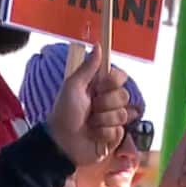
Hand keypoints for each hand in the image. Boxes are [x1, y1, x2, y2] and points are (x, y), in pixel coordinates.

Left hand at [46, 45, 128, 166]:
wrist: (61, 141)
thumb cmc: (64, 112)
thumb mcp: (73, 86)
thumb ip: (88, 67)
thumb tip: (98, 45)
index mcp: (99, 88)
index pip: (120, 77)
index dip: (113, 82)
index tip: (100, 86)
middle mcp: (108, 102)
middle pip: (124, 96)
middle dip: (105, 103)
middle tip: (91, 108)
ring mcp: (112, 120)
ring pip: (122, 115)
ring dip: (102, 120)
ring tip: (89, 124)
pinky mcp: (114, 138)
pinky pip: (118, 132)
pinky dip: (103, 134)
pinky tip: (93, 136)